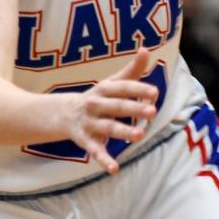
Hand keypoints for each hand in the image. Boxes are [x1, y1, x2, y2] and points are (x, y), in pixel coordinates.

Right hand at [65, 48, 158, 174]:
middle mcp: (96, 104)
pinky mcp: (86, 141)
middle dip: (133, 109)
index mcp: (104, 89)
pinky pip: (95, 151)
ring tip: (140, 136)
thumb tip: (146, 49)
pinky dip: (104, 160)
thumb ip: (131, 70)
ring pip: (108, 128)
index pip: (123, 88)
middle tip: (153, 112)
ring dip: (123, 132)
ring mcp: (90, 123)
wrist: (63, 113)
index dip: (138, 89)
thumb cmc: (98, 97)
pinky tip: (114, 169)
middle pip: (116, 106)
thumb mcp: (112, 83)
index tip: (155, 92)